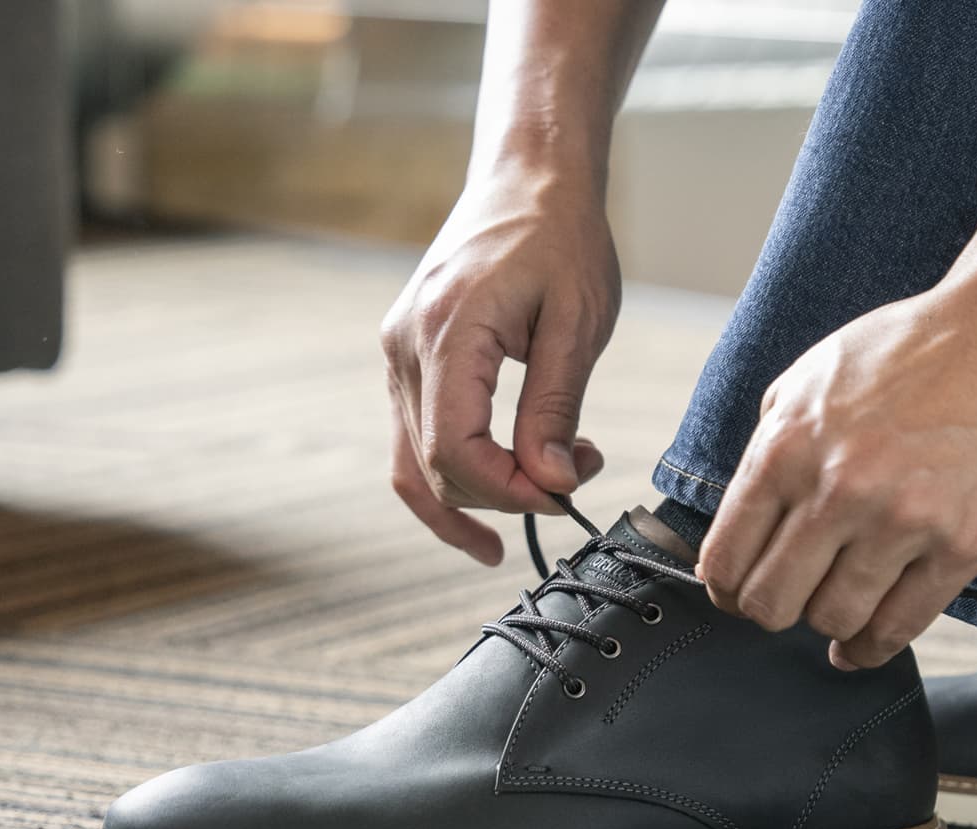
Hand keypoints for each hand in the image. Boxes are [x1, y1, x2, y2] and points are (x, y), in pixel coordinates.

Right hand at [380, 166, 617, 563]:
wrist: (527, 177)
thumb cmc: (560, 237)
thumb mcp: (578, 322)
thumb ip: (556, 408)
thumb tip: (549, 484)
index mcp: (446, 332)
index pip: (455, 451)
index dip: (510, 492)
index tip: (566, 491)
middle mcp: (404, 347)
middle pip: (436, 467)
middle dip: (508, 492)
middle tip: (577, 473)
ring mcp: (397, 354)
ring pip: (415, 465)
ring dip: (480, 495)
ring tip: (545, 499)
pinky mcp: (407, 359)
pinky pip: (416, 438)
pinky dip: (453, 476)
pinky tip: (495, 503)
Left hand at [699, 283, 976, 668]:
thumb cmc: (912, 350)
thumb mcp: (811, 377)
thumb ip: (770, 445)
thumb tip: (741, 520)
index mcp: (789, 448)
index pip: (726, 559)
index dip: (725, 587)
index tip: (736, 591)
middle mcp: (840, 490)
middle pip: (771, 604)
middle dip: (769, 611)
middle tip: (785, 601)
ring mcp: (903, 523)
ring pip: (834, 621)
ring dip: (828, 622)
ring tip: (835, 606)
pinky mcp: (961, 546)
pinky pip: (899, 627)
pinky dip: (872, 647)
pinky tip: (864, 641)